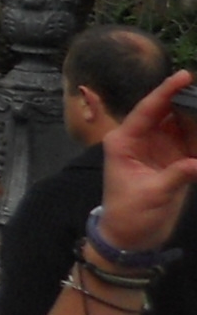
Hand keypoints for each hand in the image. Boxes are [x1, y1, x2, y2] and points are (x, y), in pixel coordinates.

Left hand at [100, 71, 196, 251]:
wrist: (130, 238)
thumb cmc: (130, 215)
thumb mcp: (152, 195)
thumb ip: (176, 175)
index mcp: (124, 141)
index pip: (147, 110)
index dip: (165, 91)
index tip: (184, 75)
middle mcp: (140, 139)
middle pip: (166, 112)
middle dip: (186, 100)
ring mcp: (158, 148)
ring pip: (181, 125)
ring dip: (196, 118)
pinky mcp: (174, 160)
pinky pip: (191, 142)